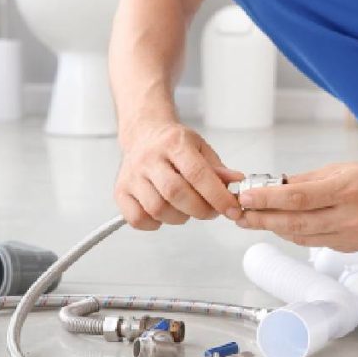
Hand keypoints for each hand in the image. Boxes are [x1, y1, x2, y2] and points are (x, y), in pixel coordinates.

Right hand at [115, 120, 244, 230]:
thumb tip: (237, 184)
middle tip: (211, 212)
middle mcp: (149, 158)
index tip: (232, 209)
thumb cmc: (173, 143)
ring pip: (157, 208)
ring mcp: (132, 175)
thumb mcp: (200, 147)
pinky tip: (165, 213)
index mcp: (173, 143)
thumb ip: (218, 168)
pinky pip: (137, 218)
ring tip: (188, 209)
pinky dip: (155, 223)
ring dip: (179, 217)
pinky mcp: (120, 190)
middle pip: (175, 193)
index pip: (197, 173)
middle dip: (200, 209)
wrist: (143, 133)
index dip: (217, 196)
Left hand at [237, 160, 357, 251]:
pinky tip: (284, 226)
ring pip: (302, 237)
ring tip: (256, 221)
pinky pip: (316, 242)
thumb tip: (276, 185)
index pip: (297, 198)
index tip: (248, 198)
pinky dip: (297, 234)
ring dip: (276, 229)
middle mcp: (348, 216)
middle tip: (242, 215)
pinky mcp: (351, 248)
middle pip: (295, 223)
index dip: (268, 200)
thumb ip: (306, 180)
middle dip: (263, 220)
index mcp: (344, 190)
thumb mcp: (341, 169)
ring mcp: (350, 236)